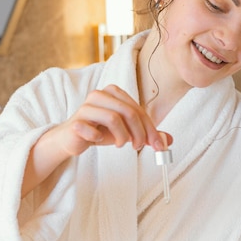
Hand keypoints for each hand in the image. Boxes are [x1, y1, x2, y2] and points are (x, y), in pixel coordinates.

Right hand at [55, 84, 170, 156]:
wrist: (72, 138)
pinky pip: (92, 130)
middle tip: (139, 146)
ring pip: (114, 118)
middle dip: (139, 133)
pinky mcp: (76, 122)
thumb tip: (168, 140)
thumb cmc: (99, 131)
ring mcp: (86, 107)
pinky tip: (98, 140)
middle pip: (129, 112)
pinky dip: (99, 138)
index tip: (158, 146)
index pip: (138, 110)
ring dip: (122, 136)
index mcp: (114, 93)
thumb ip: (145, 134)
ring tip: (120, 144)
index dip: (151, 129)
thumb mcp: (126, 131)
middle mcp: (100, 95)